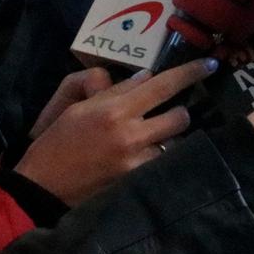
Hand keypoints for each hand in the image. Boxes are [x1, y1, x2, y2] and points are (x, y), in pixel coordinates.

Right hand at [13, 59, 214, 205]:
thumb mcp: (79, 108)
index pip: (163, 85)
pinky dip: (160, 159)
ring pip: (175, 143)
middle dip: (179, 112)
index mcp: (114, 110)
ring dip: (169, 138)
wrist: (42, 187)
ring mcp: (136, 162)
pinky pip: (162, 164)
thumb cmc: (57, 143)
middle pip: (179, 116)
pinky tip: (147, 159)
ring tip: (153, 139)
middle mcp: (131, 134)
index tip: (211, 65)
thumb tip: (146, 78)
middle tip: (168, 113)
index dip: (190, 73)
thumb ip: (115, 92)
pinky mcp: (137, 183)